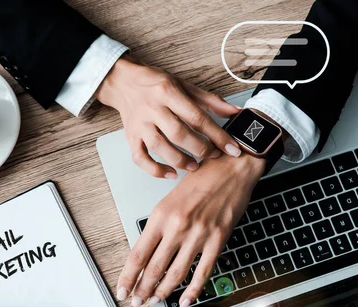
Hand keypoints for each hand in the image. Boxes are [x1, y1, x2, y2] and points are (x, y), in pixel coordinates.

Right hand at [95, 55, 241, 178]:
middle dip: (200, 149)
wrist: (123, 82)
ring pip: (159, 147)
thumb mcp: (183, 85)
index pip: (197, 117)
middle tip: (213, 156)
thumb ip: (210, 100)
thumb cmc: (155, 84)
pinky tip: (171, 173)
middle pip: (178, 134)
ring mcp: (139, 124)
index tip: (232, 148)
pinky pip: (140, 158)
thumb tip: (234, 112)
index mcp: (168, 92)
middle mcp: (152, 108)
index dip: (217, 135)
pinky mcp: (130, 136)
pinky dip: (155, 170)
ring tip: (194, 166)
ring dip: (179, 161)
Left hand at [115, 153, 265, 306]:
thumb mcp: (170, 199)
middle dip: (142, 289)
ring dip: (163, 292)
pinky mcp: (217, 240)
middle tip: (136, 302)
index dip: (129, 277)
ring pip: (175, 274)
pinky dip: (193, 291)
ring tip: (155, 301)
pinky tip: (185, 301)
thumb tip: (149, 252)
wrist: (231, 168)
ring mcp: (198, 235)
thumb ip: (160, 226)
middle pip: (154, 268)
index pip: (138, 254)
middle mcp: (177, 227)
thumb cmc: (201, 179)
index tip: (123, 289)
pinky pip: (203, 272)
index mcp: (160, 215)